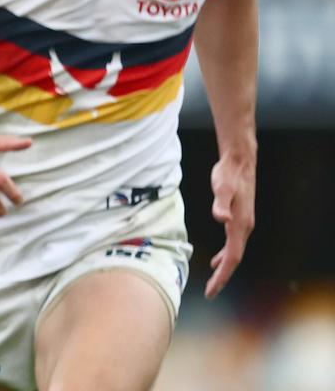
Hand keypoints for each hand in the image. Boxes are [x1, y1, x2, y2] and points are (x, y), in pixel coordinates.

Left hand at [205, 153, 255, 299]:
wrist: (239, 162)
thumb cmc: (228, 174)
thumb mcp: (221, 188)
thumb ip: (220, 204)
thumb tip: (222, 219)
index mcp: (240, 225)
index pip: (232, 258)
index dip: (223, 275)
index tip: (212, 289)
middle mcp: (244, 227)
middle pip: (234, 259)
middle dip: (223, 277)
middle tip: (211, 292)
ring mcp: (243, 224)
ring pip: (234, 252)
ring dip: (224, 268)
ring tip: (213, 281)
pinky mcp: (239, 218)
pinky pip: (233, 244)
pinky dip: (225, 255)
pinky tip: (216, 260)